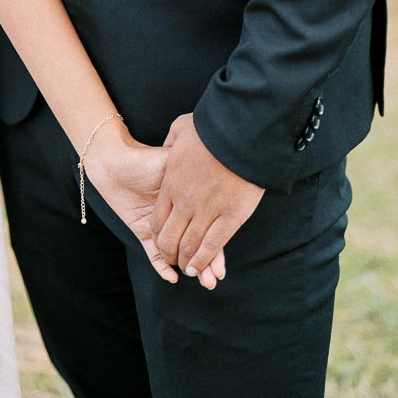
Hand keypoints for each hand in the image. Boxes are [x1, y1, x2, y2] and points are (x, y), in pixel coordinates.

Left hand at [86, 126, 224, 289]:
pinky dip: (161, 267)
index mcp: (186, 201)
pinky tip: (171, 277)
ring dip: (191, 268)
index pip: (206, 227)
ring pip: (178, 253)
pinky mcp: (141, 231)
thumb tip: (215, 165)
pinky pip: (152, 254)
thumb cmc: (146, 157)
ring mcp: (160, 226)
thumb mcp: (174, 159)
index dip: (216, 245)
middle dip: (208, 262)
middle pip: (195, 244)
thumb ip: (193, 165)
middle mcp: (177, 216)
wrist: (115, 160)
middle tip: (216, 278)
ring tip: (204, 282)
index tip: (225, 259)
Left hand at [152, 113, 264, 277]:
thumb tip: (169, 147)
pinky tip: (202, 268)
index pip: (158, 219)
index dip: (158, 235)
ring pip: (191, 246)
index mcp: (171, 183)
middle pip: (171, 238)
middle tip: (174, 260)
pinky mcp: (230, 217)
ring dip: (187, 261)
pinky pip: (213, 246)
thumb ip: (171, 141)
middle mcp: (185, 201)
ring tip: (189, 270)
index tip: (162, 242)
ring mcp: (207, 210)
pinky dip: (206, 260)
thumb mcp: (180, 129)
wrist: (239, 132)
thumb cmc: (211, 127)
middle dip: (170, 253)